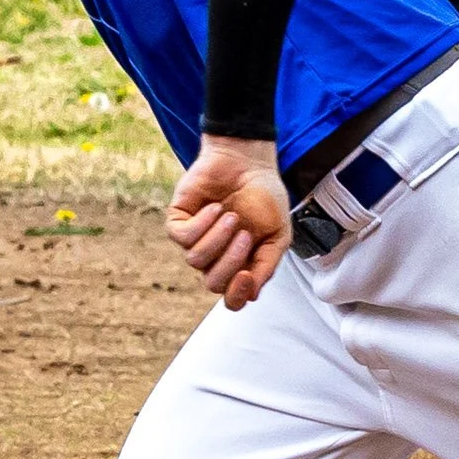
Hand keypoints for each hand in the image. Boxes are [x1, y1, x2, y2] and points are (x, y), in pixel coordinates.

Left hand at [166, 136, 291, 308]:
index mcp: (241, 264)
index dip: (237, 295)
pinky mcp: (179, 222)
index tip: (247, 276)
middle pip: (214, 283)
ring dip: (219, 237)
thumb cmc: (264, 195)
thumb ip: (268, 265)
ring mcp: (196, 241)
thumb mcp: (278, 234)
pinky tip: (215, 208)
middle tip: (245, 234)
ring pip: (197, 260)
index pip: (232, 298)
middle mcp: (216, 257)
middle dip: (231, 260)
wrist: (247, 160)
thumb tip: (252, 294)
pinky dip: (203, 223)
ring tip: (232, 215)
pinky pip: (183, 238)